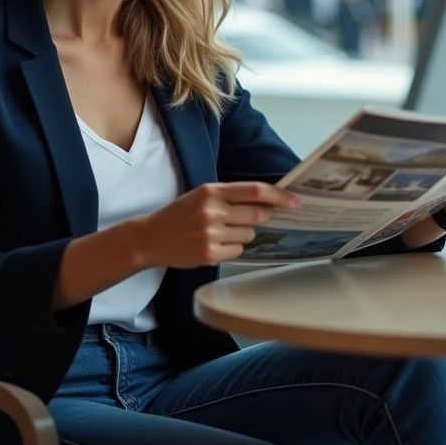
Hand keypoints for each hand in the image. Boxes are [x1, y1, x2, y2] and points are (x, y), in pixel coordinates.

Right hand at [131, 182, 298, 267]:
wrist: (150, 238)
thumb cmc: (179, 214)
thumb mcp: (202, 195)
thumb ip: (230, 196)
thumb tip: (266, 201)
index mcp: (212, 191)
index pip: (254, 191)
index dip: (279, 196)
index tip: (295, 201)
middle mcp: (212, 211)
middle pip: (257, 214)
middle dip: (260, 217)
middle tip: (246, 218)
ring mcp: (211, 234)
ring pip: (249, 234)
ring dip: (242, 234)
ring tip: (220, 232)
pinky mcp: (209, 254)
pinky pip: (237, 251)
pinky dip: (231, 248)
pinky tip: (214, 244)